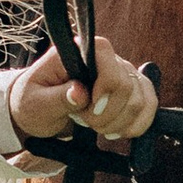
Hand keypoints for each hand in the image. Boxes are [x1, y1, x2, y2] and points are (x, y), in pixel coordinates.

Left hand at [10, 34, 157, 145]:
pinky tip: (119, 132)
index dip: (105, 87)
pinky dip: (137, 124)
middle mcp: (104, 57)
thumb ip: (56, 98)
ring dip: (120, 122)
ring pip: (141, 98)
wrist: (38, 110)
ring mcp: (121, 72)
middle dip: (108, 113)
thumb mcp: (35, 103)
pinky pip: (149, 105)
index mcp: (78, 51)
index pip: (106, 56)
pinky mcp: (131, 89)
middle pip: (127, 84)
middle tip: (85, 121)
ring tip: (98, 127)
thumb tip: (78, 92)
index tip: (90, 110)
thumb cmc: (32, 101)